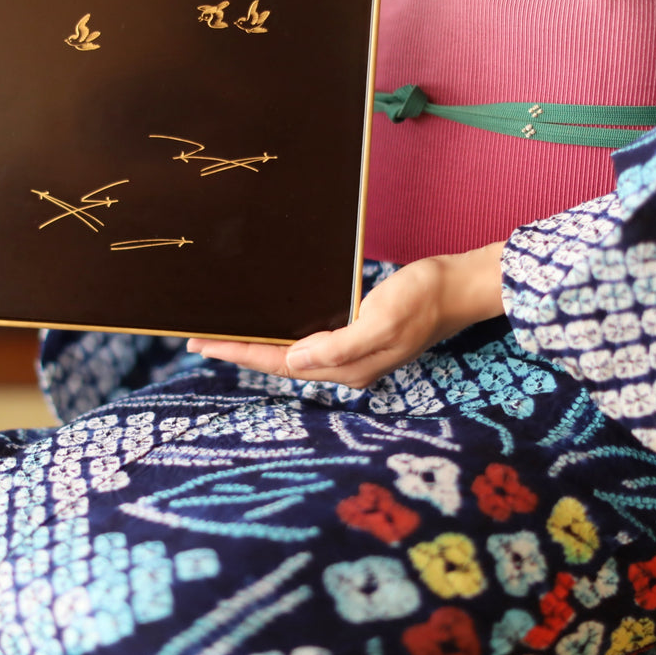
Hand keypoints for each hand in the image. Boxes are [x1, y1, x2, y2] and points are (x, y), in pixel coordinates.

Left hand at [188, 242, 506, 388]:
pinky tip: (271, 325)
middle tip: (198, 340)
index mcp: (348, 366)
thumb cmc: (422, 299)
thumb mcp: (382, 320)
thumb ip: (340, 346)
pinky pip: (309, 340)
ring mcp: (353, 353)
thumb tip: (295, 362)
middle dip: (239, 352)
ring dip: (258, 345)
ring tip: (224, 336)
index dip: (239, 353)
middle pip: (280, 363)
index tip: (202, 344)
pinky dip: (283, 334)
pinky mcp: (358, 335)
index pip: (280, 364)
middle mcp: (346, 366)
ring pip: (292, 353)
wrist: (457, 288)